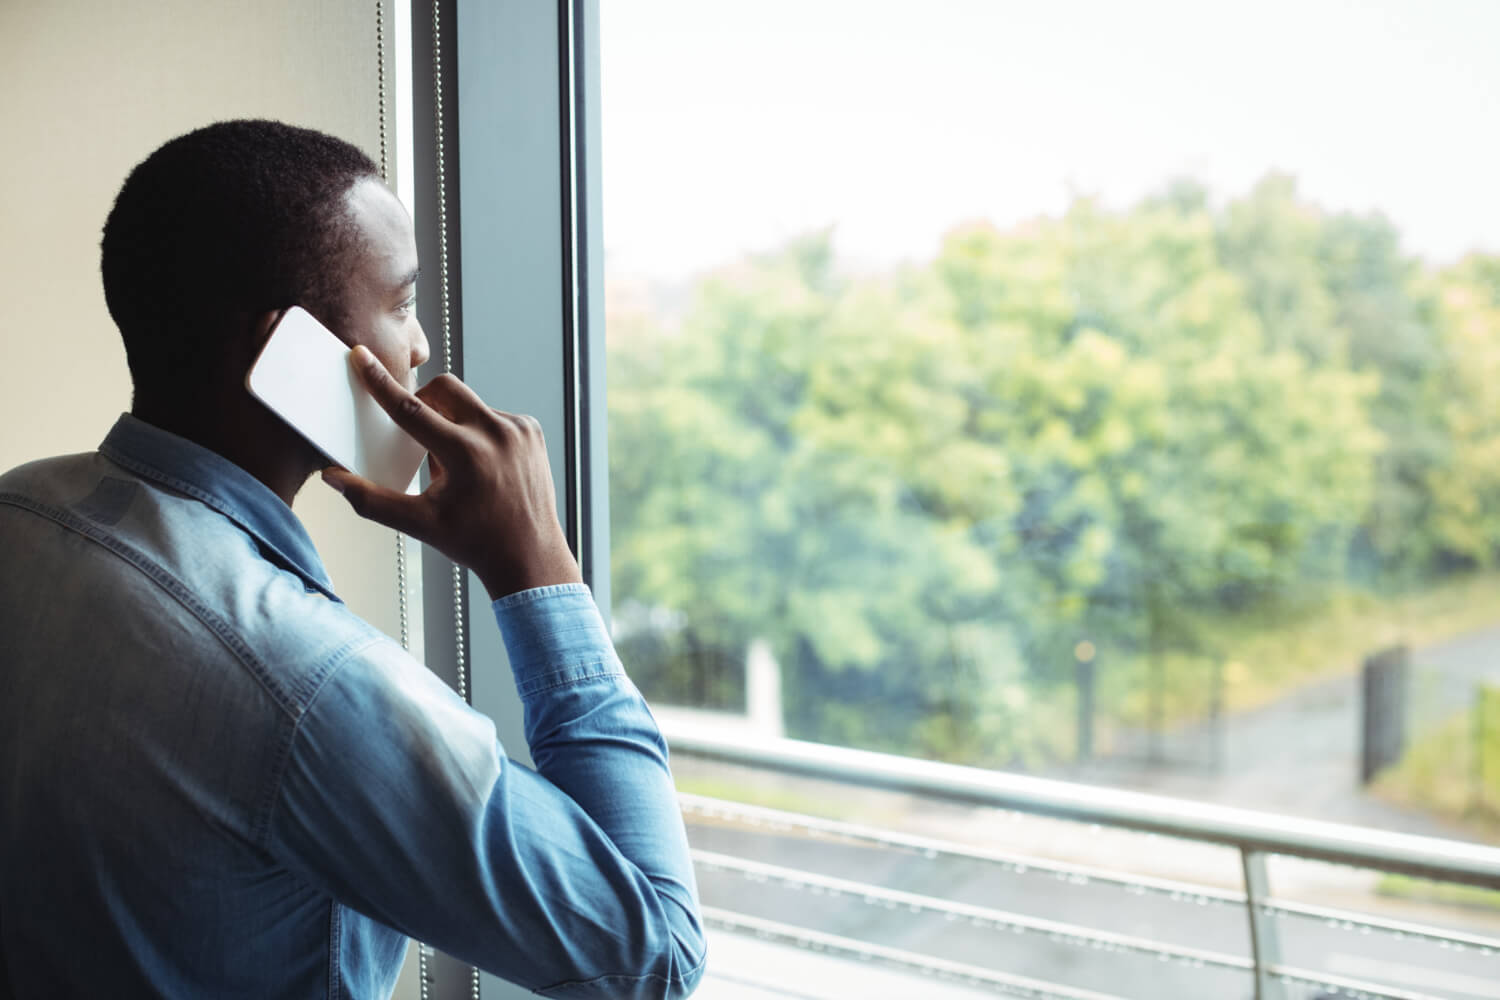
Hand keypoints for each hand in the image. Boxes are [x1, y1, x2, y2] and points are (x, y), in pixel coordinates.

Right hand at [321, 345, 581, 599]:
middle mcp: (496, 434)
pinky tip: (483, 465)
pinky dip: (479, 431)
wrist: (529, 554)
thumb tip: (333, 477)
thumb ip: (370, 500)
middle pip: (444, 389)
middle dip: (425, 403)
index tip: (362, 357)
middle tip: (421, 436)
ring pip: (469, 403)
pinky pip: (493, 414)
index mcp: (465, 454)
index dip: (380, 383)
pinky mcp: (532, 429)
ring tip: (459, 466)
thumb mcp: (418, 524)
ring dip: (454, 423)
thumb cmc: (473, 541)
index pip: (410, 409)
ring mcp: (519, 429)